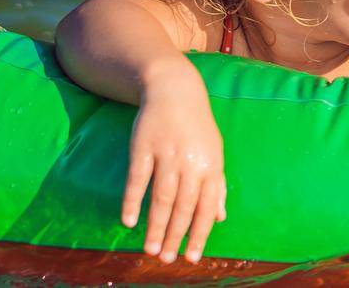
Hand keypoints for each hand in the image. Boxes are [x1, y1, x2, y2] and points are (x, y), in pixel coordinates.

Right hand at [123, 72, 226, 262]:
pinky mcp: (144, 146)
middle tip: (165, 259)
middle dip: (175, 236)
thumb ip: (217, 185)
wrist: (175, 90)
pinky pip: (138, 178)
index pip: (207, 207)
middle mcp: (191, 162)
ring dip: (155, 225)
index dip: (199, 233)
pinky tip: (128, 220)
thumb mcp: (214, 153)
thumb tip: (220, 217)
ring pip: (162, 197)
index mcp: (211, 166)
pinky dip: (133, 200)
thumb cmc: (197, 128)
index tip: (191, 257)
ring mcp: (167, 153)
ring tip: (149, 248)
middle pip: (184, 206)